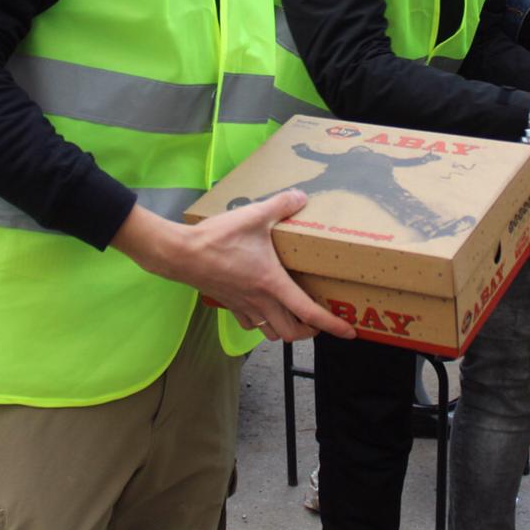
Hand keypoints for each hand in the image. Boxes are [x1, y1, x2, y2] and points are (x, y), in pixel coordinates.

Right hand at [112, 193, 355, 343]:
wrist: (179, 253)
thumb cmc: (217, 238)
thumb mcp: (255, 215)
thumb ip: (281, 205)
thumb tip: (302, 196)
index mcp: (273, 284)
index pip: (310, 313)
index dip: (332, 325)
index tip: (349, 332)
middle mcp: (260, 301)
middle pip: (292, 333)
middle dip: (310, 332)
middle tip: (320, 321)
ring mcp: (243, 306)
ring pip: (271, 333)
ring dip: (287, 329)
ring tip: (296, 317)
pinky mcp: (228, 304)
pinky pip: (250, 324)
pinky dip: (262, 322)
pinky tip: (263, 308)